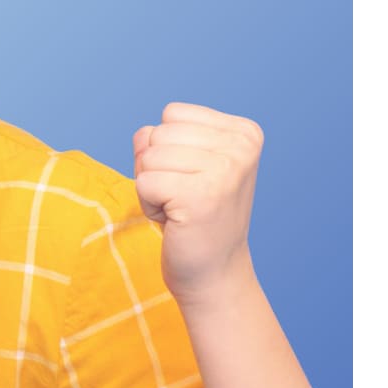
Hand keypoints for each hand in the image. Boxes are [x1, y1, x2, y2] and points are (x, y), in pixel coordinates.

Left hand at [133, 102, 262, 305]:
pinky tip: (174, 221)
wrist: (214, 273)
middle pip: (158, 133)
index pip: (173, 114)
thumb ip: (158, 139)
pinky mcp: (201, 195)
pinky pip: (144, 182)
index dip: (167, 149)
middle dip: (156, 168)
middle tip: (182, 198)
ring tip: (180, 209)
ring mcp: (225, 169)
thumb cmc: (195, 218)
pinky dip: (149, 205)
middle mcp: (241, 146)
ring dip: (152, 188)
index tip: (190, 178)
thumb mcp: (182, 165)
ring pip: (148, 157)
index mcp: (244, 132)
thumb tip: (143, 135)